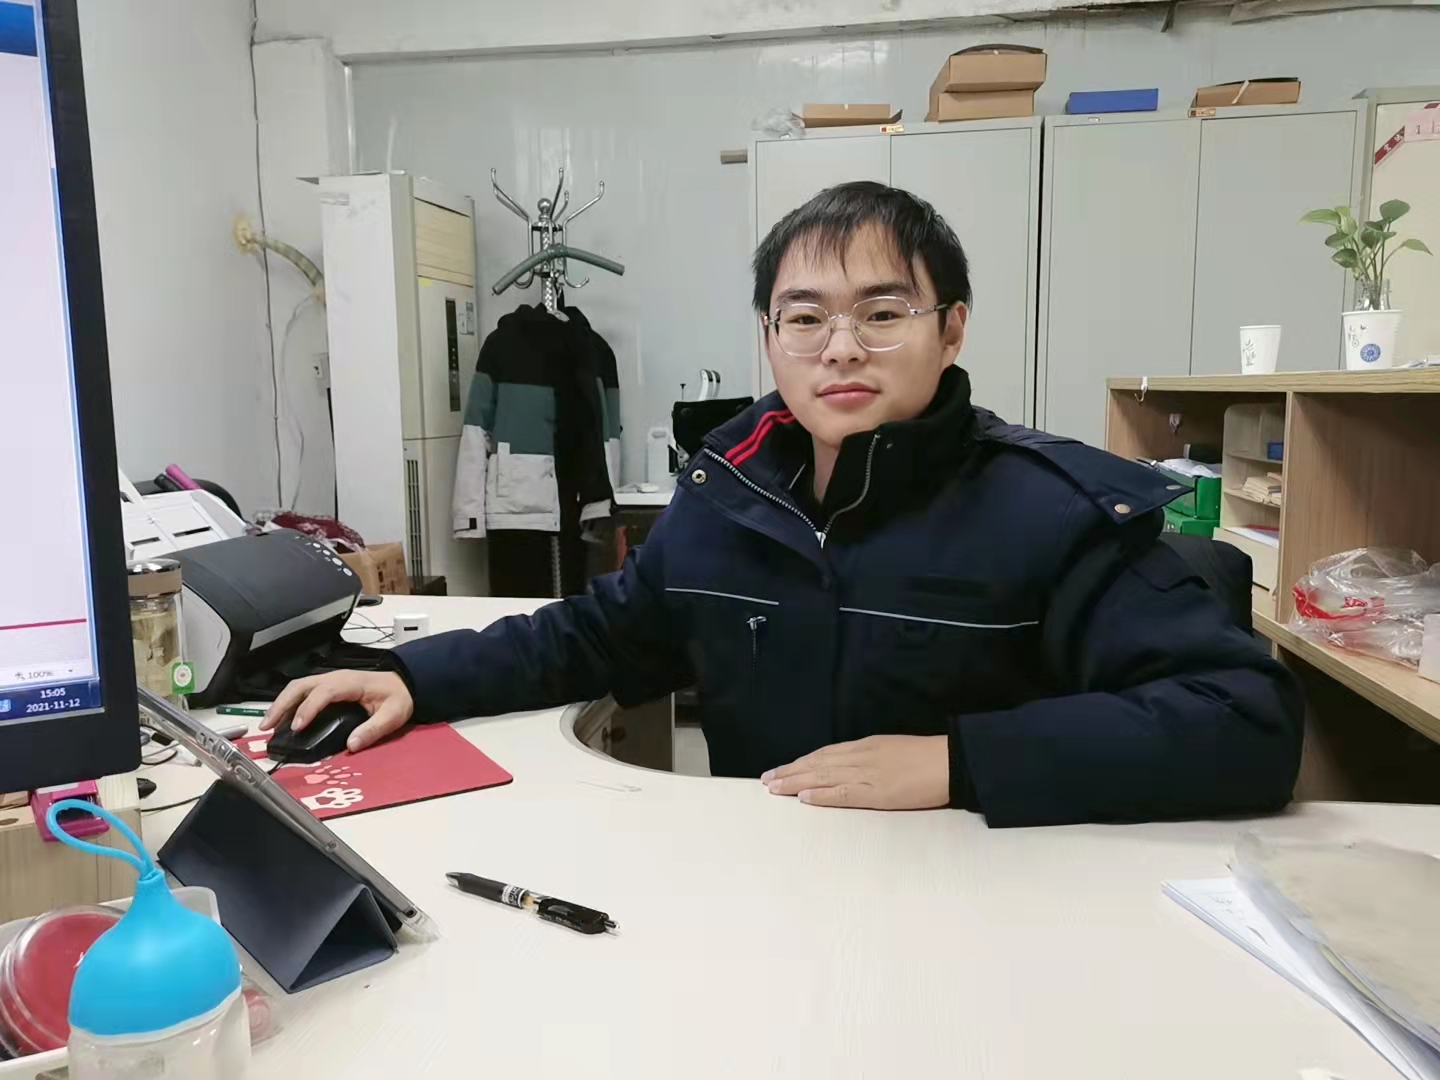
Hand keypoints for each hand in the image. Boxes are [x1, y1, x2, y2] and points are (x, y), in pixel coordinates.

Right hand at [261, 671, 413, 752]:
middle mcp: (336, 678)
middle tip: (268, 726)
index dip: (308, 708)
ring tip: (268, 724)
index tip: (297, 727)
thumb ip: (374, 730)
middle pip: (301, 685)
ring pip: (298, 686)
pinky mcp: (328, 686)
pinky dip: (288, 703)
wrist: (404, 684)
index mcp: (351, 683)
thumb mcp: (393, 715)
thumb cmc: (398, 697)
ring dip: (281, 703)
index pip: (324, 692)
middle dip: (282, 704)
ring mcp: (330, 680)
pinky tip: (281, 719)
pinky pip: (303, 691)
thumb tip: (352, 745)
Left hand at [761, 735, 949, 809]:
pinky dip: (821, 796)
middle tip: (766, 780)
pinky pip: (844, 794)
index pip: (824, 754)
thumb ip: (870, 756)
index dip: (801, 762)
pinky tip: (803, 798)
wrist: (951, 761)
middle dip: (789, 772)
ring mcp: (868, 774)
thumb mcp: (892, 748)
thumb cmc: (927, 757)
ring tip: (774, 788)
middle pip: (817, 764)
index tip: (782, 768)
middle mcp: (861, 757)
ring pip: (823, 777)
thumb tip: (851, 766)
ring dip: (795, 783)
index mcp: (866, 746)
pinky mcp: (878, 793)